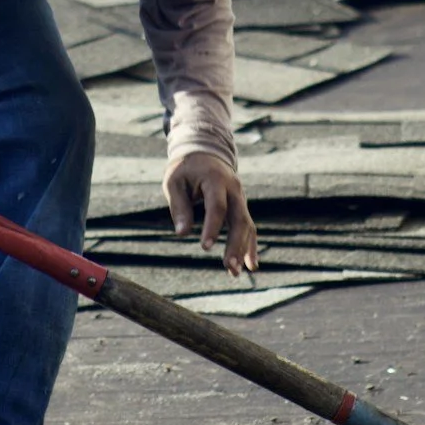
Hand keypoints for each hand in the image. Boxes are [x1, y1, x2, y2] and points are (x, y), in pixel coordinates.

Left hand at [165, 152, 258, 276]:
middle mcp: (234, 189)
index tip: (205, 248)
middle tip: (229, 267)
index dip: (212, 227)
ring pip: (247, 225)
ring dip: (242, 250)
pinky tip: (250, 265)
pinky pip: (249, 227)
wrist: (205, 152)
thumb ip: (179, 206)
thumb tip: (182, 233)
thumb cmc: (186, 168)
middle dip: (235, 245)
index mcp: (216, 180)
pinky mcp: (241, 206)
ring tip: (234, 273)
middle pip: (240, 219)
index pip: (217, 206)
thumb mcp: (175, 182)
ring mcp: (240, 198)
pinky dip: (249, 246)